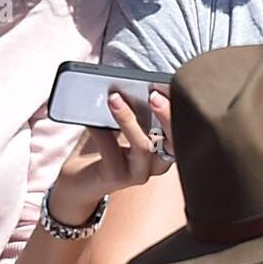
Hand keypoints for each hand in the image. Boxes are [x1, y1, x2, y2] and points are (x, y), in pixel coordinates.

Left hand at [49, 89, 175, 225]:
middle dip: (166, 115)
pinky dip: (101, 132)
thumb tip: (130, 84)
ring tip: (114, 99)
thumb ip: (132, 108)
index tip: (169, 86)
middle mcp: (157, 163)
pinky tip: (90, 119)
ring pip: (143, 146)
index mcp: (164, 147)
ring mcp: (138, 173)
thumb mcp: (122, 124)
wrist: (80, 179)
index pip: (182, 129)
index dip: (178, 108)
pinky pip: (111, 152)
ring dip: (129, 119)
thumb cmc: (104, 146)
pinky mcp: (115, 178)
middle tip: (153, 94)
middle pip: (173, 141)